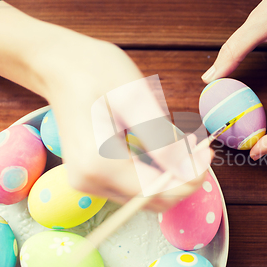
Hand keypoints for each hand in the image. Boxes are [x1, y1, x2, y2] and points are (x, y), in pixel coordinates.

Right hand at [32, 35, 210, 210]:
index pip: (156, 191)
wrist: (59, 66)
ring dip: (169, 176)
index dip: (190, 178)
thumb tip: (189, 171)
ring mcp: (87, 182)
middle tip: (199, 148)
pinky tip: (163, 148)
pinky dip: (154, 172)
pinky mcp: (90, 177)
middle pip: (151, 200)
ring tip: (184, 145)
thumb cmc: (95, 71)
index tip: (207, 153)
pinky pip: (132, 186)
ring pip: (144, 196)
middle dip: (182, 178)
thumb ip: (161, 141)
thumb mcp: (135, 99)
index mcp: (98, 164)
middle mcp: (89, 181)